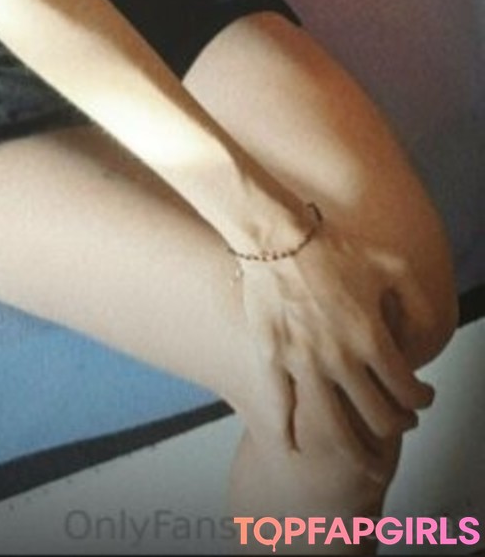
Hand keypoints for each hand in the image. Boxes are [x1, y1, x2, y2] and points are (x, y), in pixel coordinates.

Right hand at [237, 215, 436, 473]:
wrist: (274, 235)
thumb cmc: (332, 247)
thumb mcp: (391, 265)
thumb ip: (417, 304)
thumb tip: (423, 341)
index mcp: (370, 336)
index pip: (407, 390)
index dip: (422, 401)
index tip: (422, 399)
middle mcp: (340, 358)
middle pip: (379, 417)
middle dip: (398, 426)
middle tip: (401, 423)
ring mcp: (303, 363)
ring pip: (335, 430)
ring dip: (356, 453)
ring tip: (365, 460)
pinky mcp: (272, 360)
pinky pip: (280, 410)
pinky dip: (288, 436)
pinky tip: (295, 448)